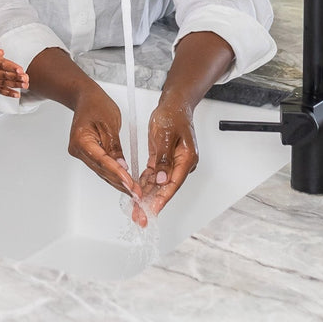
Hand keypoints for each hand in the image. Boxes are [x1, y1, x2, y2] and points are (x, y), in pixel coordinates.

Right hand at [0, 13, 27, 97]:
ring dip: (15, 85)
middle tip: (27, 79)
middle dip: (17, 77)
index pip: (0, 64)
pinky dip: (7, 93)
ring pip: (3, 83)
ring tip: (26, 86)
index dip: (12, 67)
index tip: (21, 70)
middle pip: (4, 75)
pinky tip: (16, 94)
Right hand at [67, 84, 147, 225]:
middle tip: (137, 193)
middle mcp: (78, 150)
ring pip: (101, 171)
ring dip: (118, 181)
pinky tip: (125, 181)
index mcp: (81, 140)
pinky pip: (101, 166)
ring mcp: (81, 153)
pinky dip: (113, 173)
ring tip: (134, 191)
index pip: (102, 161)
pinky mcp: (87, 154)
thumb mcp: (110, 123)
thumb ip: (115, 147)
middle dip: (120, 182)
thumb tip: (122, 166)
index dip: (117, 173)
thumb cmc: (96, 104)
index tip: (130, 184)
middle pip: (101, 170)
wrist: (85, 98)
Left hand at [137, 96, 198, 218]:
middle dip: (152, 203)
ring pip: (158, 184)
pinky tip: (137, 192)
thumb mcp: (166, 135)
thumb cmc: (173, 115)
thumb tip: (161, 179)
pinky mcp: (163, 160)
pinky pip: (154, 176)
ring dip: (147, 197)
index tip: (152, 211)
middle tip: (140, 217)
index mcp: (186, 159)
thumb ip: (163, 158)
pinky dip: (145, 184)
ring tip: (135, 210)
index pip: (172, 184)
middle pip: (165, 188)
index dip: (161, 199)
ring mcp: (172, 163)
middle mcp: (181, 164)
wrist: (174, 104)